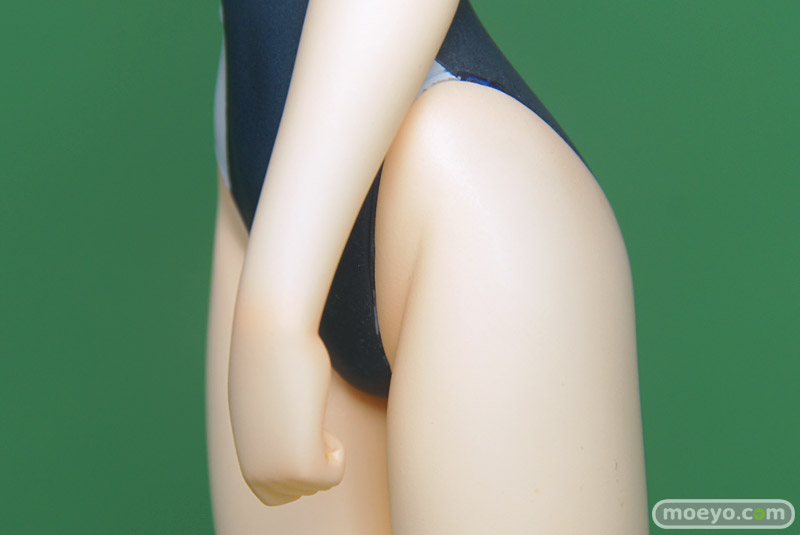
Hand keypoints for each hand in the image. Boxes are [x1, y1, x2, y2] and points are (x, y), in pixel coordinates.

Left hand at [227, 331, 344, 505]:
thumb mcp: (268, 408)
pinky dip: (337, 450)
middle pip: (306, 489)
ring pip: (321, 482)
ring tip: (305, 415)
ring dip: (325, 450)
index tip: (292, 426)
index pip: (281, 494)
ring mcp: (277, 474)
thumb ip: (272, 431)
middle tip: (301, 419)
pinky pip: (334, 476)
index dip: (298, 463)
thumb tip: (282, 428)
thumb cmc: (274, 363)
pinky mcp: (300, 465)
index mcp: (248, 465)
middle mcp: (257, 476)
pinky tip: (314, 418)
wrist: (272, 339)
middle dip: (315, 457)